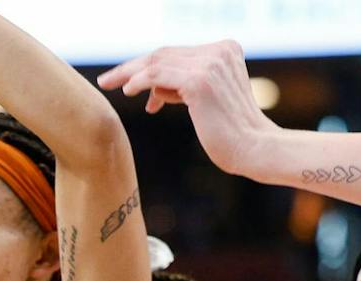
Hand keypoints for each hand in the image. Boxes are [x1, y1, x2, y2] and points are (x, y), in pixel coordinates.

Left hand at [97, 42, 279, 175]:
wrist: (253, 149)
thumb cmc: (230, 133)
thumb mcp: (207, 102)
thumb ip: (185, 87)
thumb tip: (155, 90)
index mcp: (225, 50)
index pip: (176, 54)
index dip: (148, 66)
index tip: (126, 80)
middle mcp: (219, 51)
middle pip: (164, 54)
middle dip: (132, 67)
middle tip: (106, 80)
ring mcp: (210, 63)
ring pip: (158, 62)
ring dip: (129, 73)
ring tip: (109, 85)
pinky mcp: (200, 80)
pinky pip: (158, 75)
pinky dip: (139, 81)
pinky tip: (127, 91)